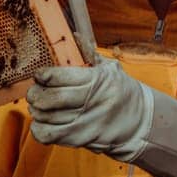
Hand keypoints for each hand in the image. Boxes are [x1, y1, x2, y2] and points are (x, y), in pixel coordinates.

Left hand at [27, 56, 148, 155]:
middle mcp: (91, 101)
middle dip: (35, 94)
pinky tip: (44, 122)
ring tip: (40, 107)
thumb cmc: (121, 92)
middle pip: (49, 98)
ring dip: (37, 111)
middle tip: (35, 92)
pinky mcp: (81, 139)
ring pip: (46, 117)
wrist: (140, 122)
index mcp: (97, 80)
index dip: (43, 75)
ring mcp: (86, 122)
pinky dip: (39, 129)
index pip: (59, 77)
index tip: (41, 76)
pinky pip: (48, 135)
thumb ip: (90, 55)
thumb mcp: (111, 70)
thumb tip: (74, 36)